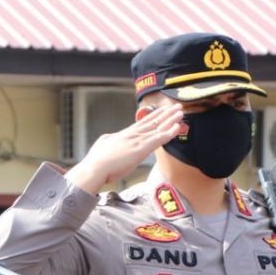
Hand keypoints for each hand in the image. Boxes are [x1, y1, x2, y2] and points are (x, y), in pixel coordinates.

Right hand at [66, 103, 184, 193]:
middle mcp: (133, 134)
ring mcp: (137, 141)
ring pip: (158, 128)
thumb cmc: (96, 160)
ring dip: (171, 120)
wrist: (95, 168)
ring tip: (181, 112)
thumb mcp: (103, 144)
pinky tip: (177, 127)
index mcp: (124, 134)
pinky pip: (159, 139)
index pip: (143, 123)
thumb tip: (112, 137)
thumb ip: (111, 140)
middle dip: (166, 114)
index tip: (162, 110)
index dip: (154, 116)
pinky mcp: (141, 149)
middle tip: (176, 107)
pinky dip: (169, 133)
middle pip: (153, 122)